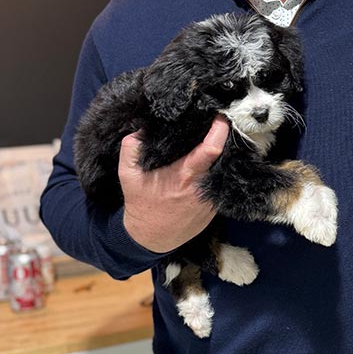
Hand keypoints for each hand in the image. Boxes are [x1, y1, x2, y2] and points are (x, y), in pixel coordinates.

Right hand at [118, 116, 229, 252]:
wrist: (149, 237)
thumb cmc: (140, 202)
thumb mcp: (128, 173)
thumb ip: (132, 147)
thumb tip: (144, 125)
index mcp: (185, 175)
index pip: (212, 148)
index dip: (220, 130)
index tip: (220, 116)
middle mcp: (203, 186)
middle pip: (224, 155)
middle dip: (224, 137)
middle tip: (218, 122)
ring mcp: (212, 198)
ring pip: (224, 169)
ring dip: (222, 155)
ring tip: (214, 141)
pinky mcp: (216, 207)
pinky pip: (221, 183)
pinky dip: (218, 171)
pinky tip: (211, 164)